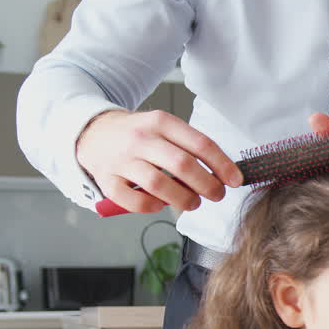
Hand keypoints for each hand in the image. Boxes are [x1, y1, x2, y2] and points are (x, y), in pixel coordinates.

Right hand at [75, 109, 241, 213]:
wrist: (93, 132)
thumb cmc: (139, 135)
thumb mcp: (164, 129)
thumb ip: (190, 147)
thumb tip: (223, 175)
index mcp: (161, 122)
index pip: (200, 144)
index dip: (222, 165)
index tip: (235, 181)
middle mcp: (141, 138)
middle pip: (182, 165)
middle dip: (207, 185)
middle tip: (217, 195)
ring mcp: (121, 159)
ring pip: (158, 184)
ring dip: (183, 199)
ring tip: (192, 203)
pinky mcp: (107, 180)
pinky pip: (133, 200)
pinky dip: (151, 206)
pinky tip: (159, 204)